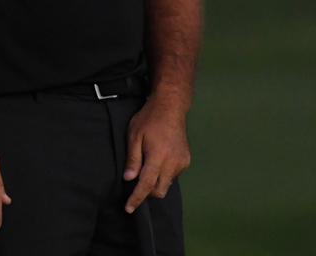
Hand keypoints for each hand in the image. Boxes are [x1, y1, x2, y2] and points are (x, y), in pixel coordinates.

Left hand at [123, 97, 191, 212]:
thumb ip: (133, 159)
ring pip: (167, 184)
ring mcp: (182, 162)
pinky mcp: (186, 160)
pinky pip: (173, 176)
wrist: (171, 107)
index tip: (129, 208)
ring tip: (147, 166)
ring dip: (155, 182)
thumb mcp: (134, 136)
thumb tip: (128, 179)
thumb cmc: (149, 119)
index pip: (147, 184)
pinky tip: (158, 161)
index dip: (137, 198)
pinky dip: (163, 175)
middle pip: (159, 190)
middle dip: (147, 193)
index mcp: (158, 156)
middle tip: (135, 185)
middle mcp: (173, 162)